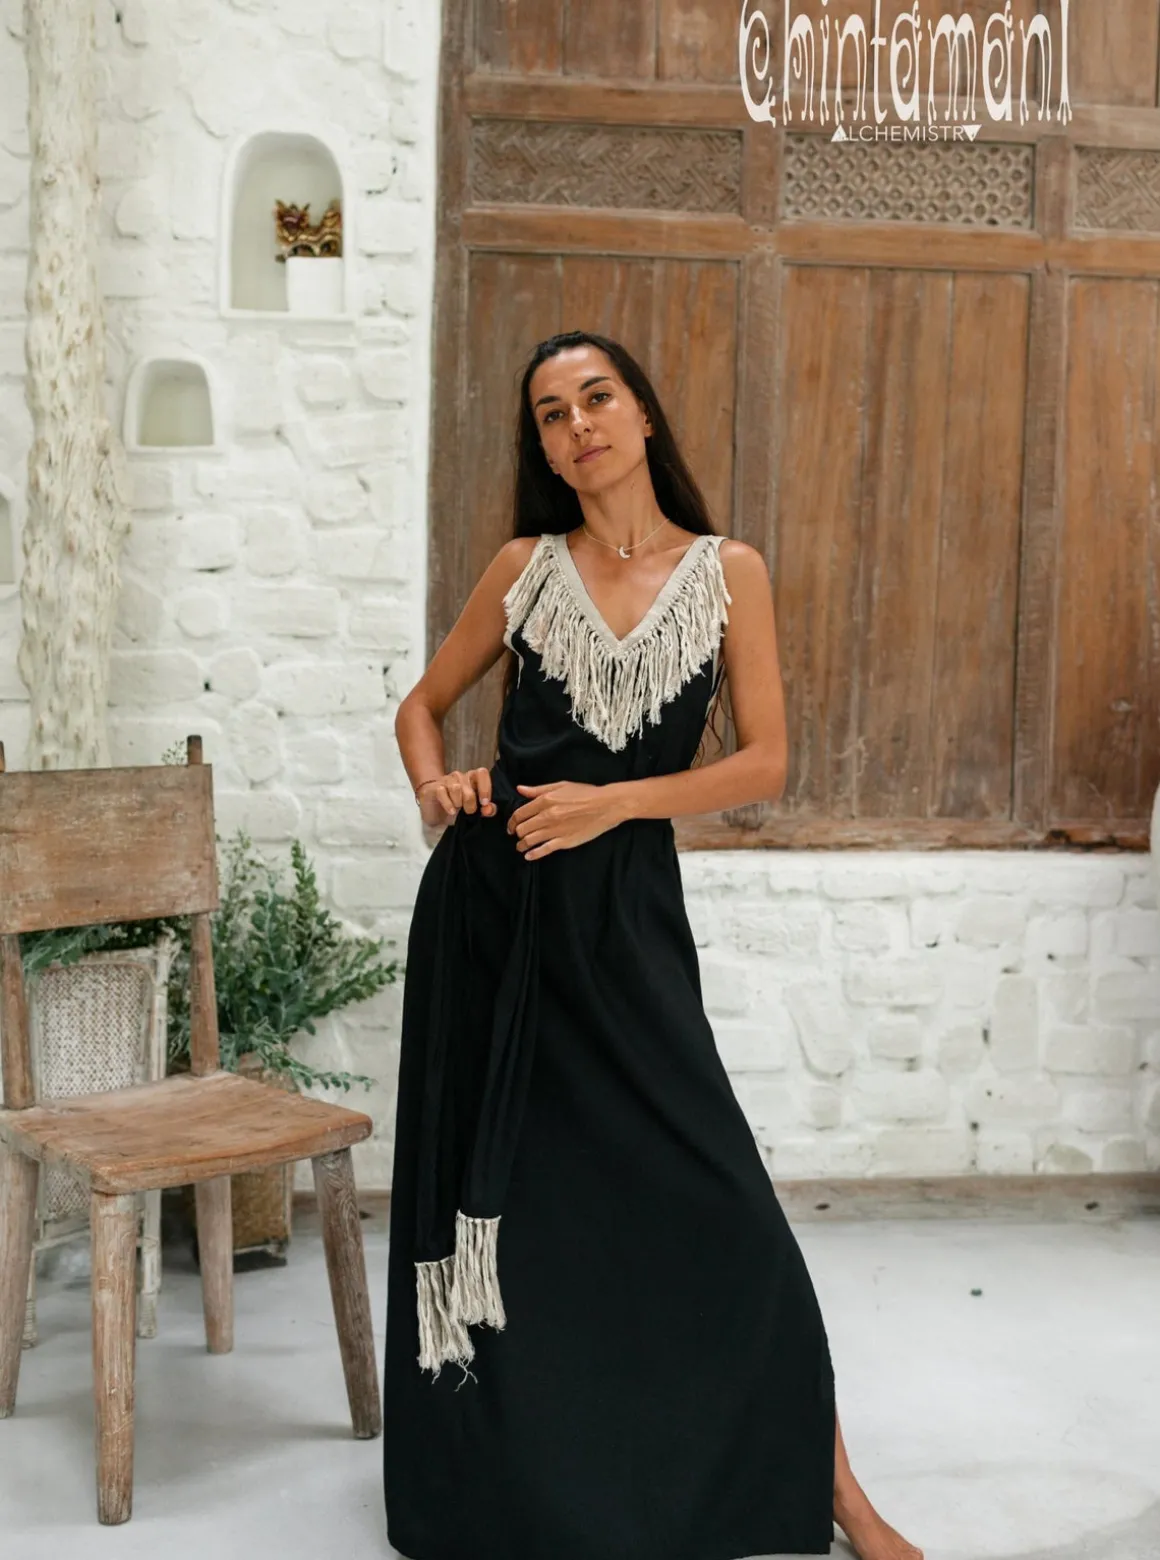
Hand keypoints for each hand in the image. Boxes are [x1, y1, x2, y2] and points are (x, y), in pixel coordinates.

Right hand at [417, 768, 497, 828]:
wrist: (433, 809)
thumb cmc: (456, 807)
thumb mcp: (474, 811)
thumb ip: (487, 810)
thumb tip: (489, 809)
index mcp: (473, 779)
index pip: (482, 773)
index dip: (485, 788)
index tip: (484, 803)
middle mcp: (461, 776)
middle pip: (470, 785)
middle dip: (471, 802)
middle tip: (469, 811)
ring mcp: (447, 780)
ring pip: (457, 787)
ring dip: (459, 802)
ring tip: (457, 809)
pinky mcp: (435, 787)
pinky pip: (443, 792)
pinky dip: (448, 804)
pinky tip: (451, 811)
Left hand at [507, 780, 626, 860]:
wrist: (606, 805)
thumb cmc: (585, 793)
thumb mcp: (561, 786)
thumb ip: (538, 790)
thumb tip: (520, 789)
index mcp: (545, 801)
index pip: (520, 813)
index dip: (511, 821)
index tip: (511, 825)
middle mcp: (547, 816)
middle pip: (522, 828)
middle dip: (516, 833)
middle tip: (517, 835)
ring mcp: (555, 830)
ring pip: (530, 840)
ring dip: (522, 845)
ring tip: (521, 846)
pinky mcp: (565, 842)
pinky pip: (544, 850)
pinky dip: (533, 854)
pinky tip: (529, 856)